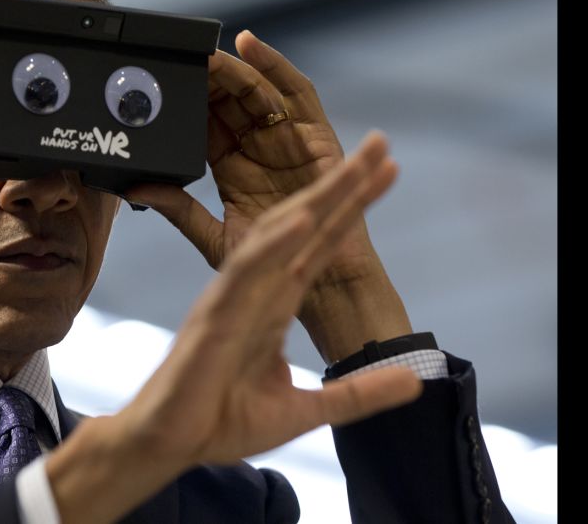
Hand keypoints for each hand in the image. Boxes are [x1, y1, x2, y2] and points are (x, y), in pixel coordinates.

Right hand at [48, 131, 422, 523]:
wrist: (173, 445)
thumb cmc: (224, 420)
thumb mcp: (308, 411)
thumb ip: (358, 394)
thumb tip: (414, 381)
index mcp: (277, 303)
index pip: (323, 244)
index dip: (354, 208)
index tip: (389, 171)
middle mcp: (259, 289)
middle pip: (307, 225)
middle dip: (344, 184)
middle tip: (382, 142)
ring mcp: (236, 297)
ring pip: (278, 235)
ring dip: (318, 199)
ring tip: (354, 165)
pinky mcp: (214, 315)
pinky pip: (245, 272)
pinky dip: (273, 245)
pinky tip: (302, 220)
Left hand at [126, 31, 411, 362]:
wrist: (317, 282)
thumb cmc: (270, 264)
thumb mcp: (212, 236)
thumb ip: (177, 209)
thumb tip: (134, 189)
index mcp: (230, 166)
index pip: (202, 122)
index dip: (183, 100)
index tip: (155, 81)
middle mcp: (258, 146)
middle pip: (227, 99)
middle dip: (205, 77)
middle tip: (178, 54)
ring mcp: (287, 138)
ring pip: (256, 90)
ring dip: (233, 68)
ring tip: (208, 50)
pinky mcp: (316, 136)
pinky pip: (297, 92)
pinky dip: (275, 65)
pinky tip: (251, 46)